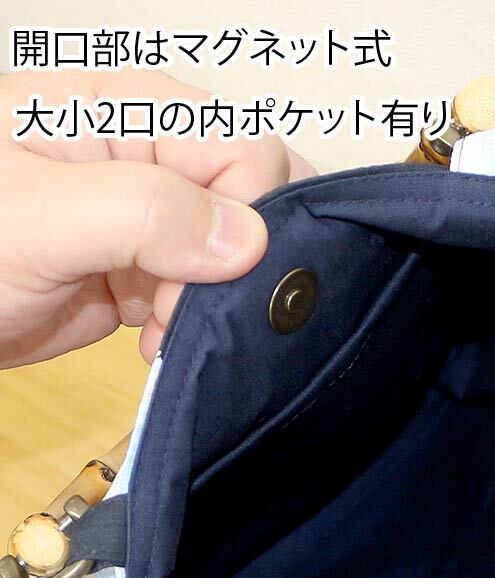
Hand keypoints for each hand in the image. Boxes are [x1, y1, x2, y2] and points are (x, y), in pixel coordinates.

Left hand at [0, 68, 314, 367]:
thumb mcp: (40, 217)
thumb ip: (145, 213)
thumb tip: (247, 238)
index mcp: (131, 116)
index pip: (244, 150)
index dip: (248, 216)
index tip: (206, 276)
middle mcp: (150, 164)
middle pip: (250, 201)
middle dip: (241, 263)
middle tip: (191, 306)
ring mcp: (147, 224)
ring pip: (232, 257)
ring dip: (216, 302)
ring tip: (163, 329)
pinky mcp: (140, 274)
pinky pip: (199, 295)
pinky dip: (194, 324)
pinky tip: (157, 340)